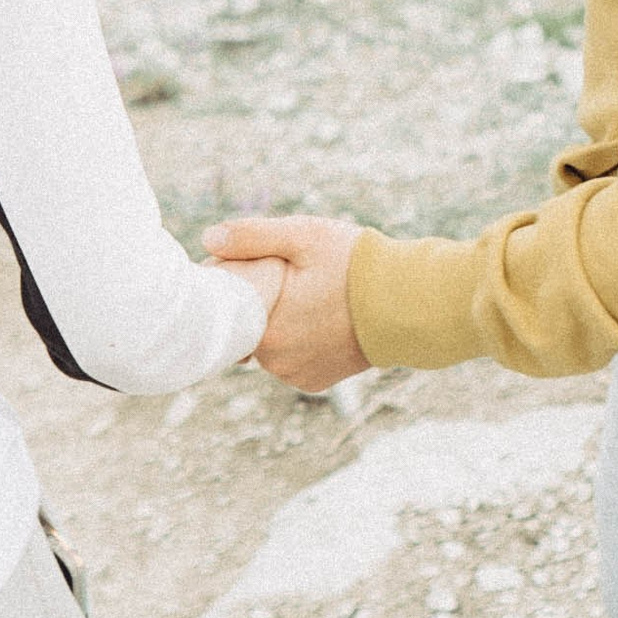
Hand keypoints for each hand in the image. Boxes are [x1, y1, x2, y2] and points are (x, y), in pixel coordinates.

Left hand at [205, 214, 368, 392]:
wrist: (410, 304)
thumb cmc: (357, 265)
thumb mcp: (303, 236)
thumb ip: (252, 237)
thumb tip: (208, 240)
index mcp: (267, 328)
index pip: (226, 310)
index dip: (229, 286)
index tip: (239, 269)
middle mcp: (277, 362)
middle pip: (247, 327)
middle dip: (256, 303)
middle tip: (281, 278)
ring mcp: (297, 375)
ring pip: (268, 344)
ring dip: (276, 323)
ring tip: (300, 296)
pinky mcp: (316, 381)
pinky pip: (290, 359)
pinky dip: (295, 341)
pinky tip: (312, 318)